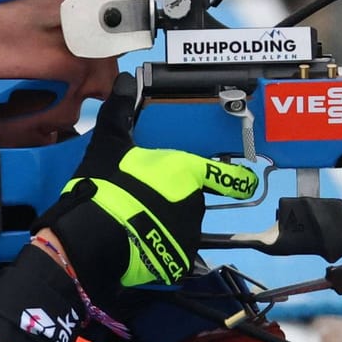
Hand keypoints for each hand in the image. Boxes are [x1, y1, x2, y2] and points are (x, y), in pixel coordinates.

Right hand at [34, 74, 260, 294]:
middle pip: (189, 200)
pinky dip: (157, 249)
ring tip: (131, 222)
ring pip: (180, 227)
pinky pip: (170, 252)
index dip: (235, 180)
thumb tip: (124, 81)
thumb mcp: (109, 144)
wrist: (95, 236)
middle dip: (169, 200)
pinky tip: (134, 244)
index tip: (246, 183)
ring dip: (163, 225)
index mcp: (185, 172)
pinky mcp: (177, 261)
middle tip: (138, 199)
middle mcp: (195, 203)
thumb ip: (120, 113)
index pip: (221, 175)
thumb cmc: (107, 185)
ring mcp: (188, 235)